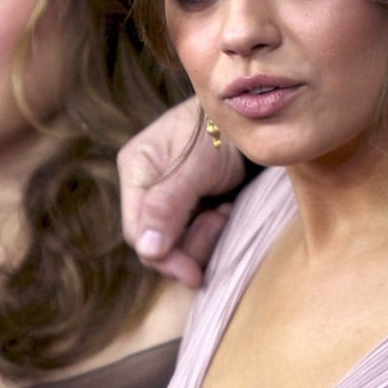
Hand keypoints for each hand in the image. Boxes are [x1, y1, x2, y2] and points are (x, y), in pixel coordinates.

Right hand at [118, 97, 244, 286]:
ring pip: (176, 242)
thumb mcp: (195, 165)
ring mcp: (168, 196)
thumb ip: (168, 204)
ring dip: (205, 235)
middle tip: (221, 218)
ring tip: (225, 210)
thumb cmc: (221, 129)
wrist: (251, 116)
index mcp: (136, 169)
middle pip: (156, 241)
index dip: (164, 256)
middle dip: (190, 243)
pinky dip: (212, 230)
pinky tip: (226, 208)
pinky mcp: (189, 203)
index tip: (193, 272)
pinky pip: (194, 234)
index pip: (137, 230)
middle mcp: (147, 186)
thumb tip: (146, 250)